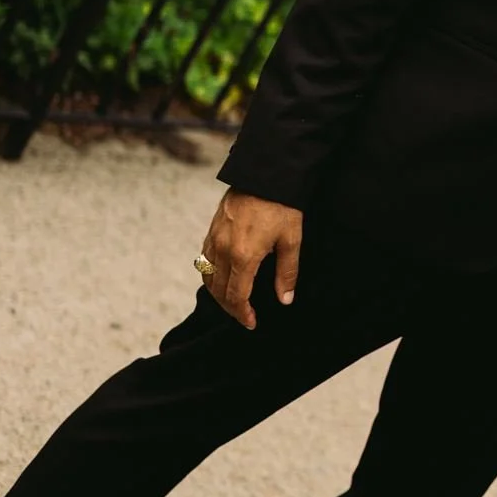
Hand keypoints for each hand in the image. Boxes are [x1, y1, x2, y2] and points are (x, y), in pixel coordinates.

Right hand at [198, 189, 302, 328]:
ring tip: (234, 301)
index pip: (236, 297)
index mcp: (243, 256)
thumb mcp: (291, 240)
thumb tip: (285, 300)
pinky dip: (211, 276)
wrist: (264, 174)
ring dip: (218, 294)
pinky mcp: (211, 230)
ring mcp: (213, 239)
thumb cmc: (281, 206)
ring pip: (208, 278)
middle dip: (230, 308)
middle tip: (245, 316)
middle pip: (219, 291)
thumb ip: (287, 272)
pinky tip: (224, 278)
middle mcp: (223, 250)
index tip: (251, 323)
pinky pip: (204, 261)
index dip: (243, 314)